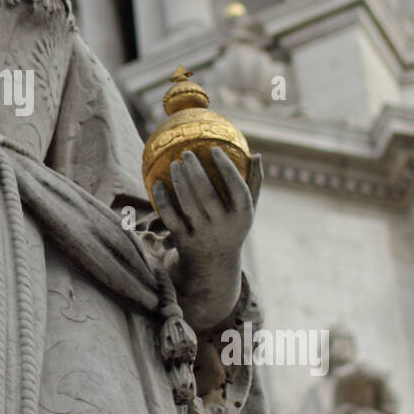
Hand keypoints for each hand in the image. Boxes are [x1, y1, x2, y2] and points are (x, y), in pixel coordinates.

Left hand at [152, 148, 262, 326]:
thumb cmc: (232, 226)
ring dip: (180, 182)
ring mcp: (203, 234)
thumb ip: (254, 183)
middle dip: (196, 172)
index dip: (226, 168)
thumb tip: (257, 154)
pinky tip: (157, 183)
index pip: (237, 189)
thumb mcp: (248, 210)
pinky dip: (163, 200)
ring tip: (175, 164)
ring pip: (188, 204)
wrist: (215, 264)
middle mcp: (223, 226)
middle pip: (208, 195)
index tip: (215, 149)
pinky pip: (171, 217)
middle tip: (187, 153)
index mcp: (242, 216)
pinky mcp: (184, 240)